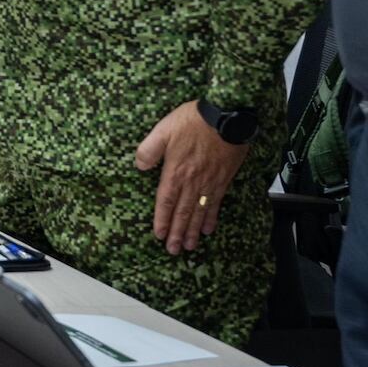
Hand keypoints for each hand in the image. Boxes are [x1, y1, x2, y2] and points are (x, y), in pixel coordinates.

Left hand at [133, 101, 248, 254]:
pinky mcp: (223, 179)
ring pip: (198, 212)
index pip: (165, 201)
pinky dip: (211, 218)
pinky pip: (215, 203)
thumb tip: (139, 165)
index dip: (162, 219)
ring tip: (189, 246)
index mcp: (175, 171)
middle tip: (173, 250)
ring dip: (192, 230)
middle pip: (182, 212)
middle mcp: (192, 181)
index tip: (159, 235)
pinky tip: (208, 229)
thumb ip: (149, 149)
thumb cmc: (194, 121)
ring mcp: (209, 182)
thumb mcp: (163, 129)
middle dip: (177, 233)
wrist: (228, 116)